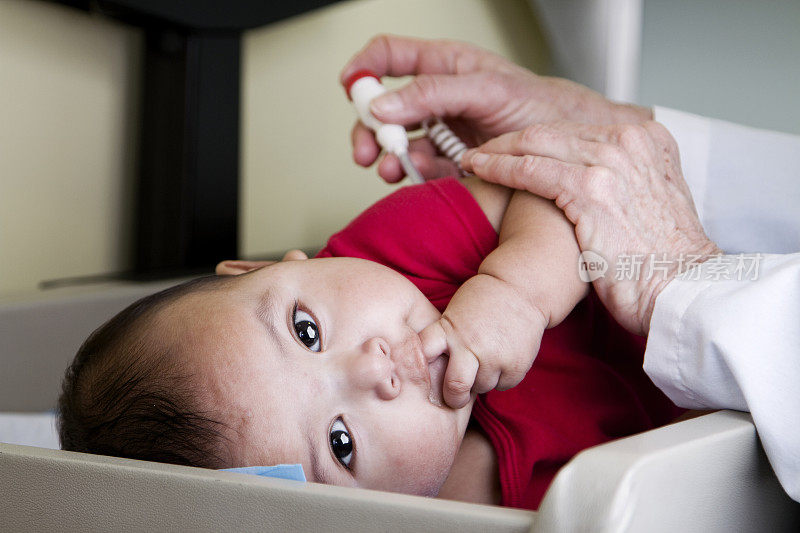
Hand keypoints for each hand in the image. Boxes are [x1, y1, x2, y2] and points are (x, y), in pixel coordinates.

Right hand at [341, 34, 652, 182]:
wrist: (570, 152)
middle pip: (384, 106)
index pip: (390, 55)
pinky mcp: (451, 162)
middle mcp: (438, 98)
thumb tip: (384, 102)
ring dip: (387, 156)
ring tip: (390, 168)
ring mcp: (443, 132)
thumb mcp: (486, 89)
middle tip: (367, 147)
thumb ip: (432, 92)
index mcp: (444, 67)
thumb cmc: (541, 106)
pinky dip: (411, 176)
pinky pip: (419, 168)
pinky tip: (413, 178)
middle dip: (369, 127)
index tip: (349, 86)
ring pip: (397, 142)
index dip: (364, 68)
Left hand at [419, 274, 546, 408]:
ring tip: (486, 360)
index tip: (426, 376)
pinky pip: (503, 385)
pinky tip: (503, 358)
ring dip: (481, 381)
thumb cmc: (481, 301)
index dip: (421, 369)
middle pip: (455, 387)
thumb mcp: (454, 313)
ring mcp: (495, 356)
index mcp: (448, 330)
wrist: (520, 288)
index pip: (425, 356)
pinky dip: (502, 377)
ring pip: (481, 387)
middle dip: (453, 398)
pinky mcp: (516, 365)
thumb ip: (444, 339)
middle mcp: (470, 344)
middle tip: (455, 397)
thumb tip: (432, 374)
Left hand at [461, 121, 721, 334]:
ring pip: (535, 144)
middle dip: (510, 140)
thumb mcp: (652, 201)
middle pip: (552, 130)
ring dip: (497, 151)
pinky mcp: (591, 187)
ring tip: (473, 159)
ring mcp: (612, 160)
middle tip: (481, 151)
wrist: (683, 290)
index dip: (537, 138)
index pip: (576, 129)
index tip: (512, 148)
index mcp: (649, 138)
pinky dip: (499, 167)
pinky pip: (530, 170)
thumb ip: (624, 179)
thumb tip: (589, 180)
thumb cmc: (663, 261)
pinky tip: (479, 169)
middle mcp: (632, 139)